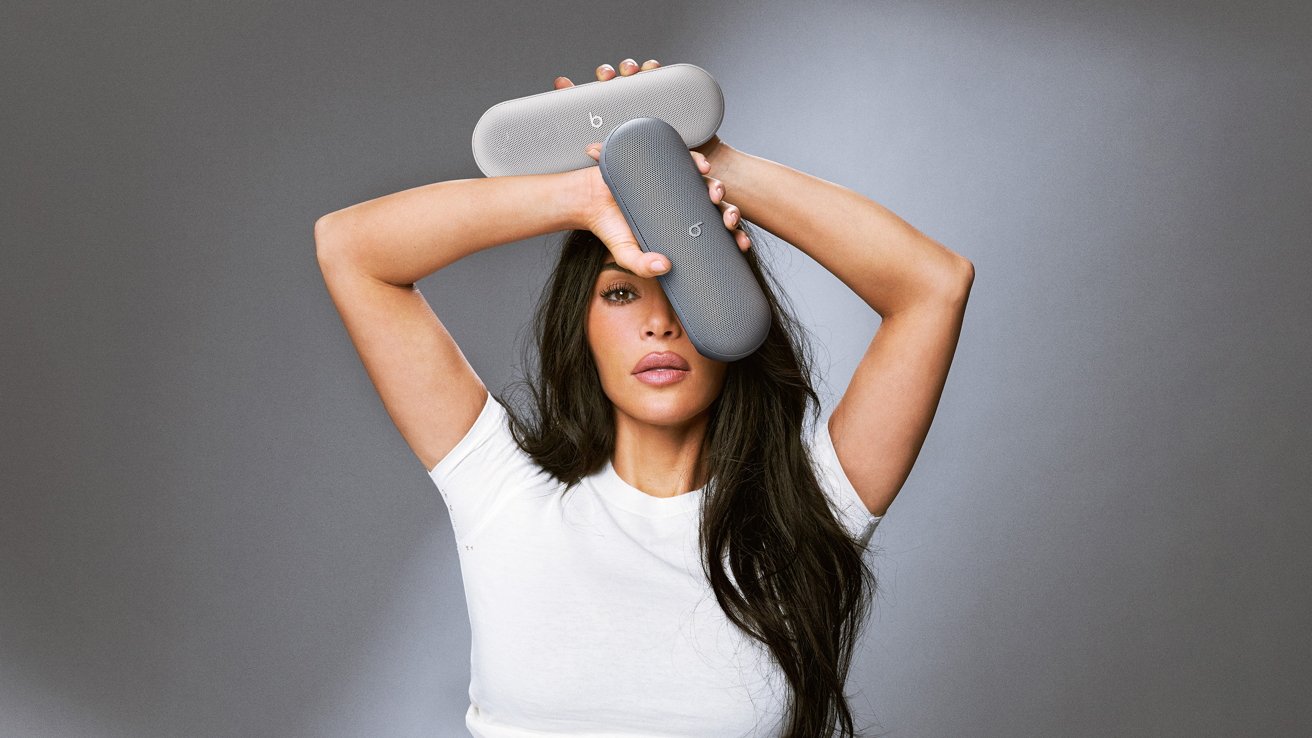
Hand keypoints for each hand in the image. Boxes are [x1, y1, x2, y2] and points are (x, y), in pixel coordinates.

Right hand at [554, 58, 749, 278]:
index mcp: (683, 227)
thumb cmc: (610, 228)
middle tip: (727, 221)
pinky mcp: (663, 162)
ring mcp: (675, 182)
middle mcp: (684, 204)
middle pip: (716, 208)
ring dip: (718, 188)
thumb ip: (642, 265)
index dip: (732, 236)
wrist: (588, 200)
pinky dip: (697, 161)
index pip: (715, 232)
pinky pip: (686, 159)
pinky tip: (703, 168)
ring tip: (715, 194)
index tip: (741, 244)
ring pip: (707, 183)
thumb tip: (664, 267)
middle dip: (729, 213)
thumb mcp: (625, 253)